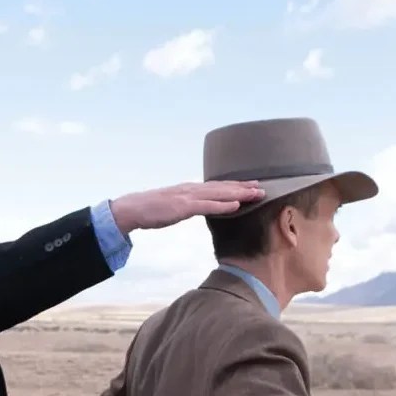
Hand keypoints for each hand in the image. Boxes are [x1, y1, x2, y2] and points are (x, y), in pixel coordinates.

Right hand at [109, 180, 263, 232]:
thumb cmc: (151, 209)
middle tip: (263, 188)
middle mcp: (192, 189)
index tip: (251, 186)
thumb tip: (197, 208)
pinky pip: (207, 206)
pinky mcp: (183, 207)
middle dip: (243, 187)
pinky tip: (236, 205)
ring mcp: (188, 197)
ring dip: (239, 193)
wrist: (132, 208)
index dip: (235, 186)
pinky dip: (223, 205)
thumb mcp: (173, 206)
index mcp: (190, 189)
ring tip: (256, 194)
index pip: (217, 186)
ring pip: (219, 194)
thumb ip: (187, 205)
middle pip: (223, 187)